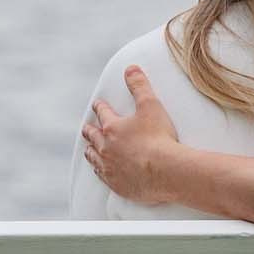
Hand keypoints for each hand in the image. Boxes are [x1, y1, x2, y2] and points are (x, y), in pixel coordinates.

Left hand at [82, 63, 182, 204]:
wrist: (166, 171)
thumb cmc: (159, 138)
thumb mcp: (151, 105)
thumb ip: (139, 86)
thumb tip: (130, 69)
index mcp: (113, 128)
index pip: (103, 113)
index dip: (100, 107)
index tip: (98, 105)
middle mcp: (106, 148)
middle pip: (93, 137)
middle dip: (90, 130)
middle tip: (87, 127)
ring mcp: (110, 167)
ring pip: (93, 157)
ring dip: (91, 151)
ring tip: (89, 149)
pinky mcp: (117, 184)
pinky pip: (102, 176)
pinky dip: (99, 171)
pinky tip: (100, 171)